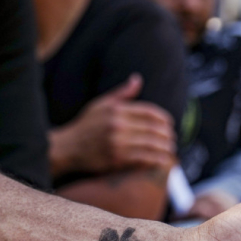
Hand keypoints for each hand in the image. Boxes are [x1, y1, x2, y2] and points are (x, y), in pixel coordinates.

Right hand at [49, 74, 175, 176]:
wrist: (67, 148)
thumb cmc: (85, 126)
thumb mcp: (100, 104)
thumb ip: (121, 94)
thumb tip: (137, 79)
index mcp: (116, 110)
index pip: (148, 112)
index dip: (163, 118)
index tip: (170, 123)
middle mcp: (117, 125)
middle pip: (152, 128)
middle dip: (166, 134)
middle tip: (173, 139)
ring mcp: (116, 143)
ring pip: (150, 144)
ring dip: (164, 148)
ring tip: (170, 151)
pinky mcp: (115, 159)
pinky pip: (142, 159)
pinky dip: (154, 160)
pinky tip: (162, 161)